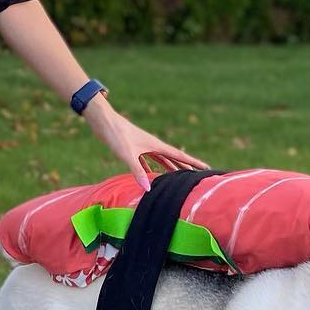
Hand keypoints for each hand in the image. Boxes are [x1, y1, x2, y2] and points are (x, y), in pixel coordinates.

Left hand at [81, 101, 208, 190]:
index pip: (179, 155)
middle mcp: (152, 145)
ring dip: (169, 168)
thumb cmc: (116, 134)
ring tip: (177, 178)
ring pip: (161, 159)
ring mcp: (143, 146)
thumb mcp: (127, 154)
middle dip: (185, 167)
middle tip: (197, 176)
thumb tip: (148, 189)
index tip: (206, 168)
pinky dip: (150, 168)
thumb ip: (138, 171)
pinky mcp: (133, 148)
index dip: (193, 162)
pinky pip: (146, 161)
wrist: (103, 121)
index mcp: (156, 145)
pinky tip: (150, 176)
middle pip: (173, 158)